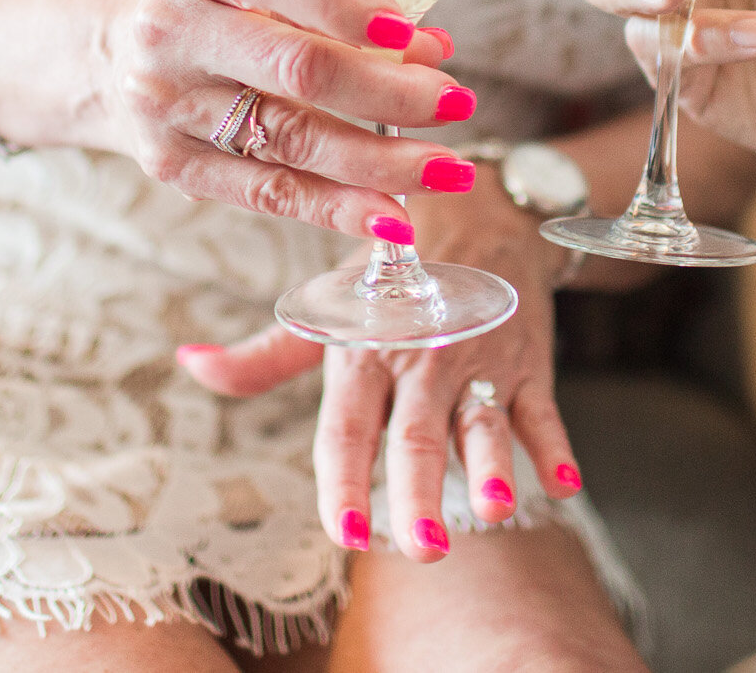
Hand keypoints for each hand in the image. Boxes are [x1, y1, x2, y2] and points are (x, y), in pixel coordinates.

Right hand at [97, 0, 478, 236]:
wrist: (115, 60)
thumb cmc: (217, 11)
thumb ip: (336, 5)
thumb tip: (433, 51)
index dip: (341, 1)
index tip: (409, 31)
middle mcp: (169, 29)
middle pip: (294, 66)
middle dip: (389, 91)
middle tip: (456, 102)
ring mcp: (166, 103)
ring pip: (291, 138)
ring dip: (383, 160)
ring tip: (450, 169)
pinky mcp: (173, 165)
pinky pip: (270, 192)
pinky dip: (339, 208)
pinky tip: (394, 216)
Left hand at [180, 187, 581, 562]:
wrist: (481, 206)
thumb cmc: (393, 270)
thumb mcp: (330, 303)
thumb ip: (265, 354)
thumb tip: (190, 363)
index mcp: (365, 350)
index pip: (348, 427)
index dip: (346, 480)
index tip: (345, 534)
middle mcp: (421, 358)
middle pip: (417, 434)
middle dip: (419, 490)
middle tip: (422, 548)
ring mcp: (479, 360)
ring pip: (483, 421)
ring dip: (493, 466)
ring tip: (496, 510)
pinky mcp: (528, 358)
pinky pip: (544, 406)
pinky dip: (557, 444)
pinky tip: (565, 483)